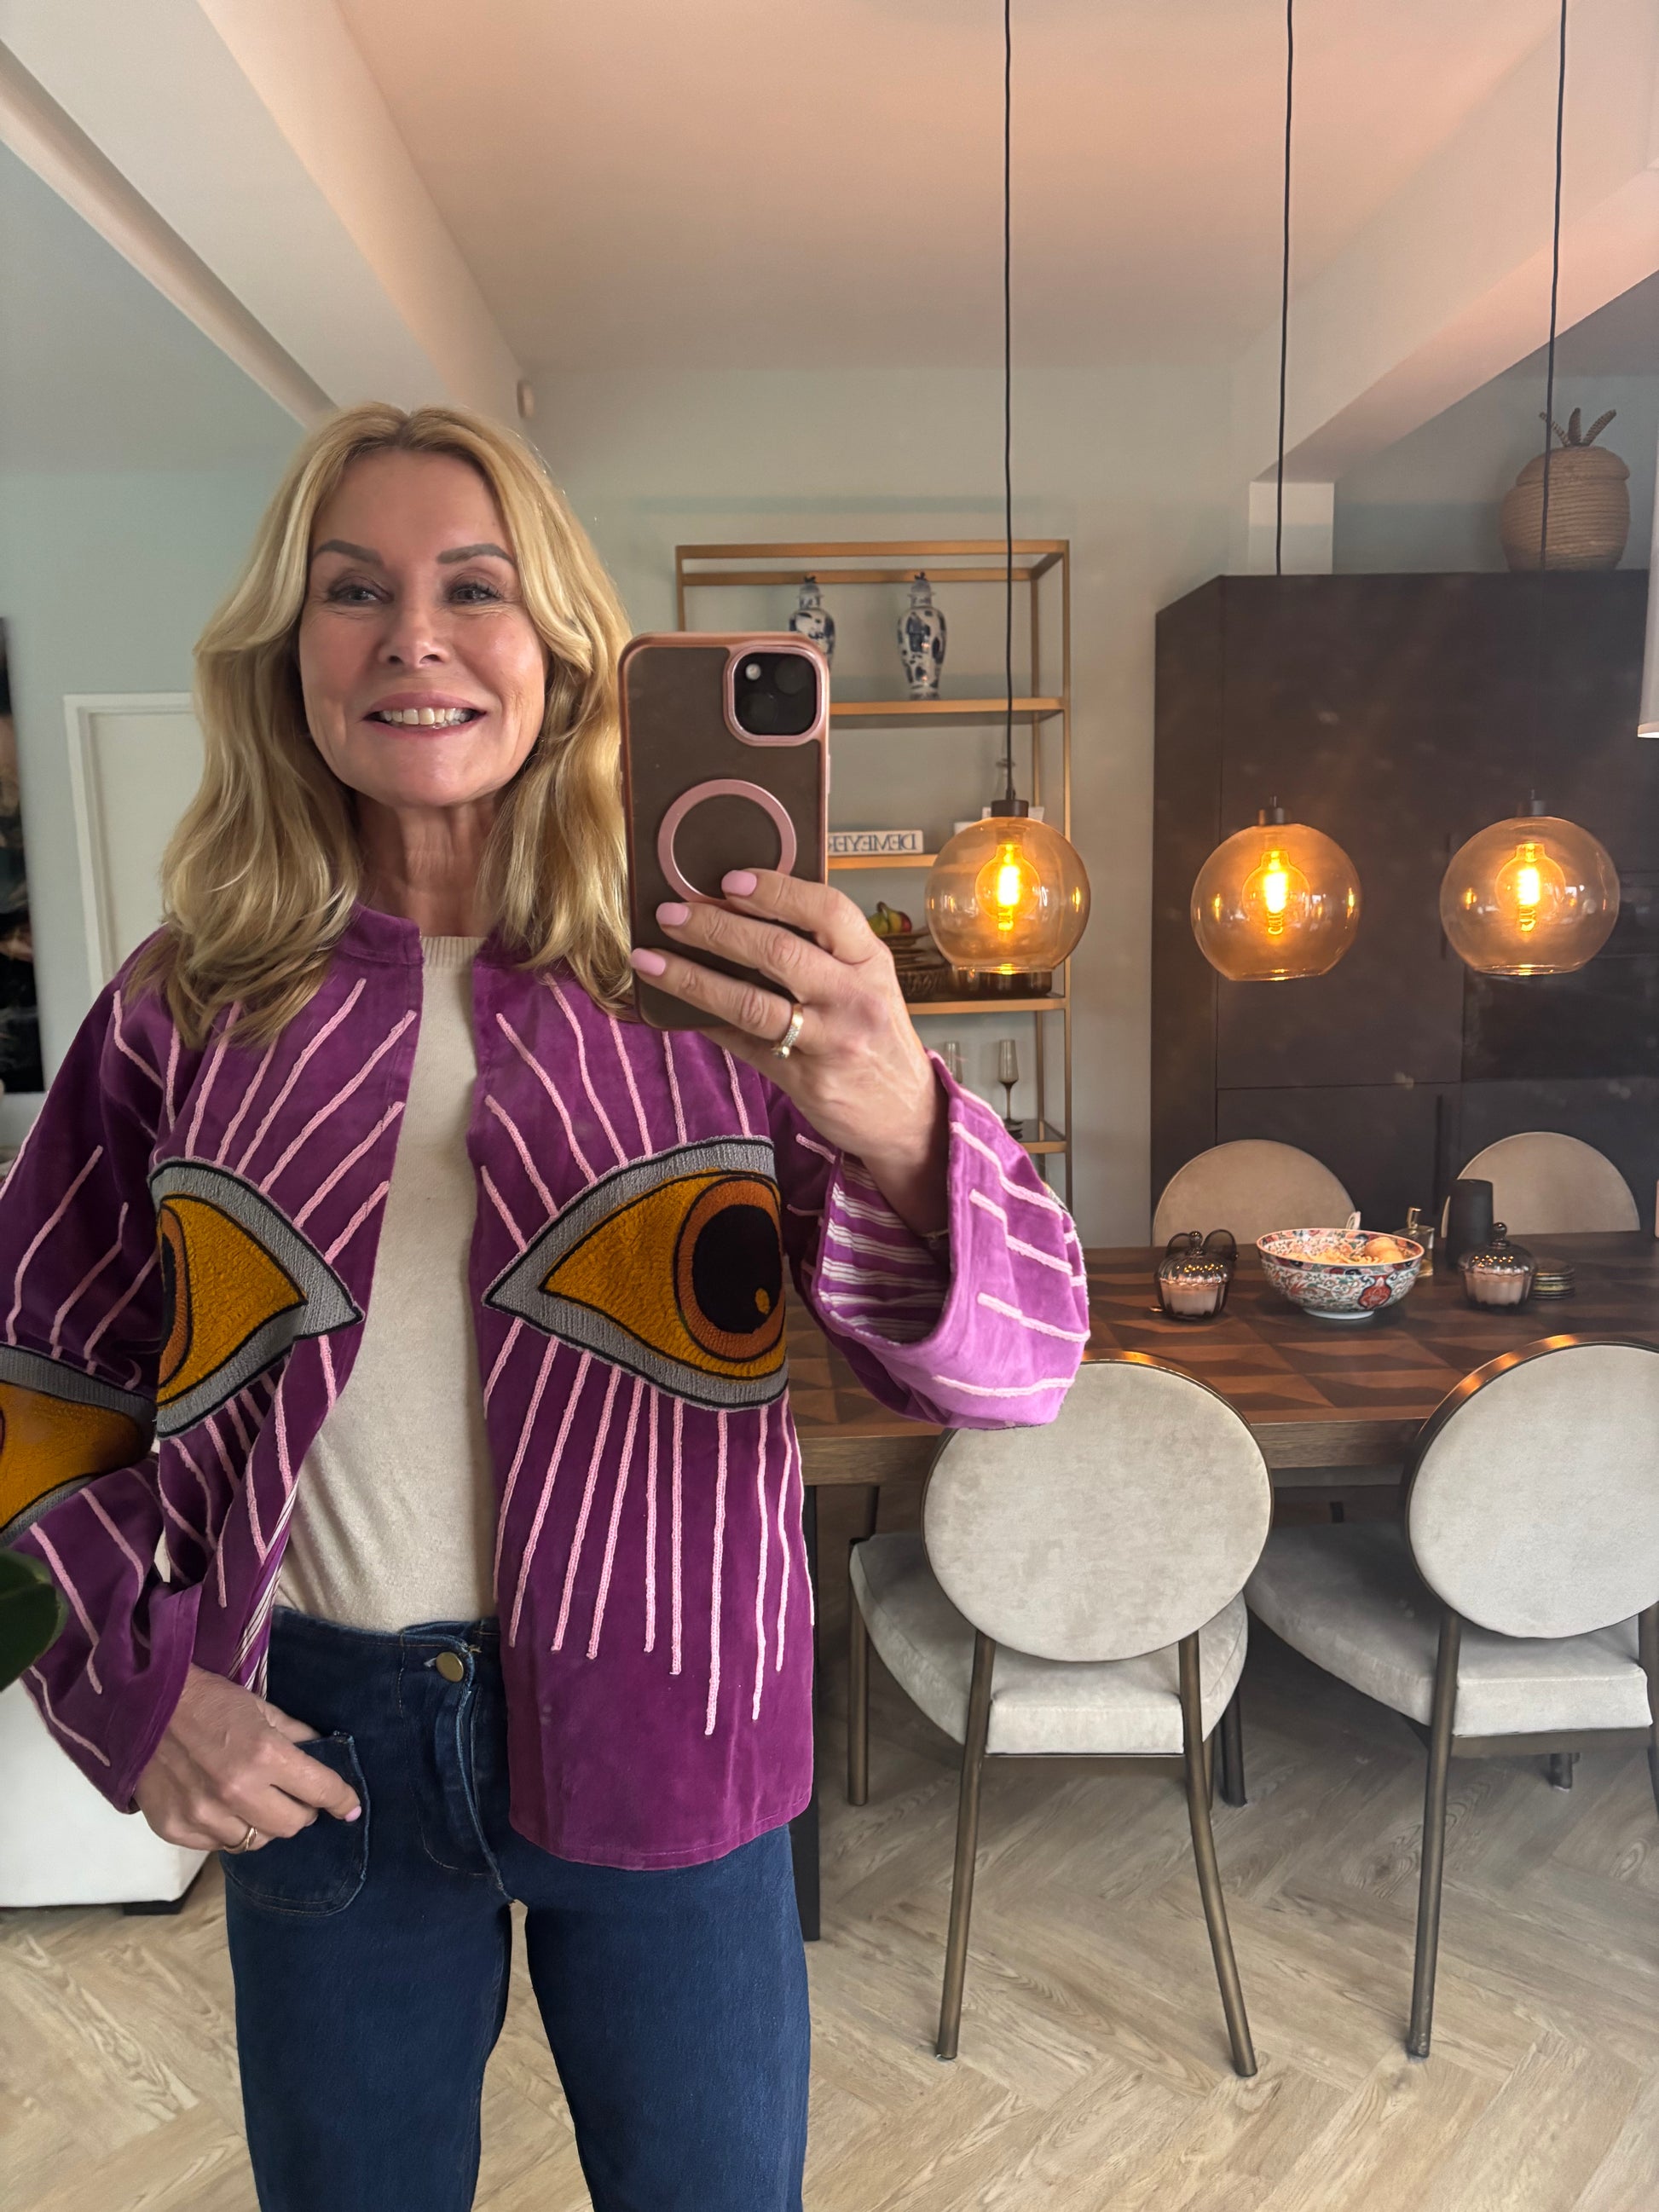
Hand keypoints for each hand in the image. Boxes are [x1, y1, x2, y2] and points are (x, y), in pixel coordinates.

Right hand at [134, 1663, 360, 1851]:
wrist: (141, 1705)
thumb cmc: (208, 1701)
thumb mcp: (261, 1708)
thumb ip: (297, 1735)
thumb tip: (327, 1756)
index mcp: (263, 1755)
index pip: (320, 1790)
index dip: (341, 1799)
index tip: (349, 1807)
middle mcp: (235, 1792)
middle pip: (292, 1826)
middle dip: (301, 1811)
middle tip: (294, 1795)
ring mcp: (202, 1815)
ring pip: (256, 1842)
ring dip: (264, 1824)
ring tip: (254, 1800)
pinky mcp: (175, 1829)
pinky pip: (218, 1846)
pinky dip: (228, 1830)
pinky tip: (221, 1806)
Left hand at [630, 869, 948, 1235]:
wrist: (905, 1114)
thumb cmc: (876, 1036)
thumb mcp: (867, 982)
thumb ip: (821, 951)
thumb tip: (738, 911)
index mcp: (870, 960)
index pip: (827, 910)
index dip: (776, 889)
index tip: (728, 879)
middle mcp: (854, 997)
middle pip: (777, 951)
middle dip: (716, 927)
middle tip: (670, 914)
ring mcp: (830, 1041)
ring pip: (751, 1002)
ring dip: (692, 977)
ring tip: (649, 959)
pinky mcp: (805, 1079)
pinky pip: (743, 1044)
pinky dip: (705, 1022)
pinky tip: (673, 1008)